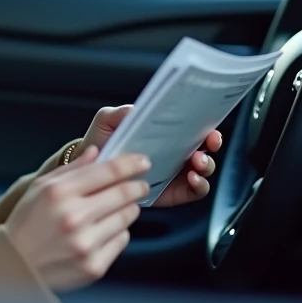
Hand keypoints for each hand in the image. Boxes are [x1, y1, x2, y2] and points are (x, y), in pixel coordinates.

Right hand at [4, 146, 149, 291]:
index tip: (142, 161)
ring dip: (128, 208)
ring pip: (127, 217)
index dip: (131, 164)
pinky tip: (104, 229)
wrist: (15, 265)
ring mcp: (85, 244)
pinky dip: (118, 232)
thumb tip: (96, 153)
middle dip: (137, 186)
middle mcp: (73, 217)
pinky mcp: (94, 266)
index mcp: (59, 193)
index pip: (108, 171)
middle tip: (140, 184)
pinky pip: (122, 240)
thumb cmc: (26, 222)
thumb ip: (71, 169)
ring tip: (117, 208)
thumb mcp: (40, 187)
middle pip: (124, 194)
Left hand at [75, 105, 221, 208]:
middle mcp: (175, 152)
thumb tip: (136, 109)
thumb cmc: (102, 140)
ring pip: (203, 171)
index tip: (209, 127)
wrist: (90, 167)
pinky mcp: (172, 193)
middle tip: (207, 144)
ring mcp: (175, 174)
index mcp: (166, 133)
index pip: (194, 128)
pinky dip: (199, 186)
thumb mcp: (108, 121)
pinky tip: (192, 180)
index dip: (206, 127)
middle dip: (211, 145)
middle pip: (205, 148)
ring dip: (206, 167)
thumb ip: (121, 113)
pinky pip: (194, 192)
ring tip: (196, 163)